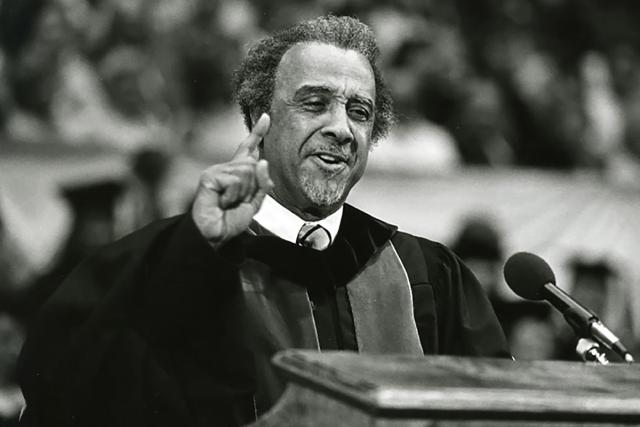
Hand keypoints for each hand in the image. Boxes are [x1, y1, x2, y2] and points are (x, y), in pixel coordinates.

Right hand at [192, 114, 272, 245]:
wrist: (215, 235)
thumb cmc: (231, 221)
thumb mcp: (254, 203)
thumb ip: (262, 183)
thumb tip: (263, 160)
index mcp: (238, 173)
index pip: (249, 150)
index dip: (258, 133)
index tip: (265, 117)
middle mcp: (227, 168)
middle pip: (254, 165)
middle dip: (252, 187)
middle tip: (238, 203)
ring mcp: (217, 171)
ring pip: (246, 172)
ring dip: (243, 192)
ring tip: (229, 203)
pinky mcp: (209, 176)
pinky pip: (235, 180)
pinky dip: (233, 195)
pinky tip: (222, 202)